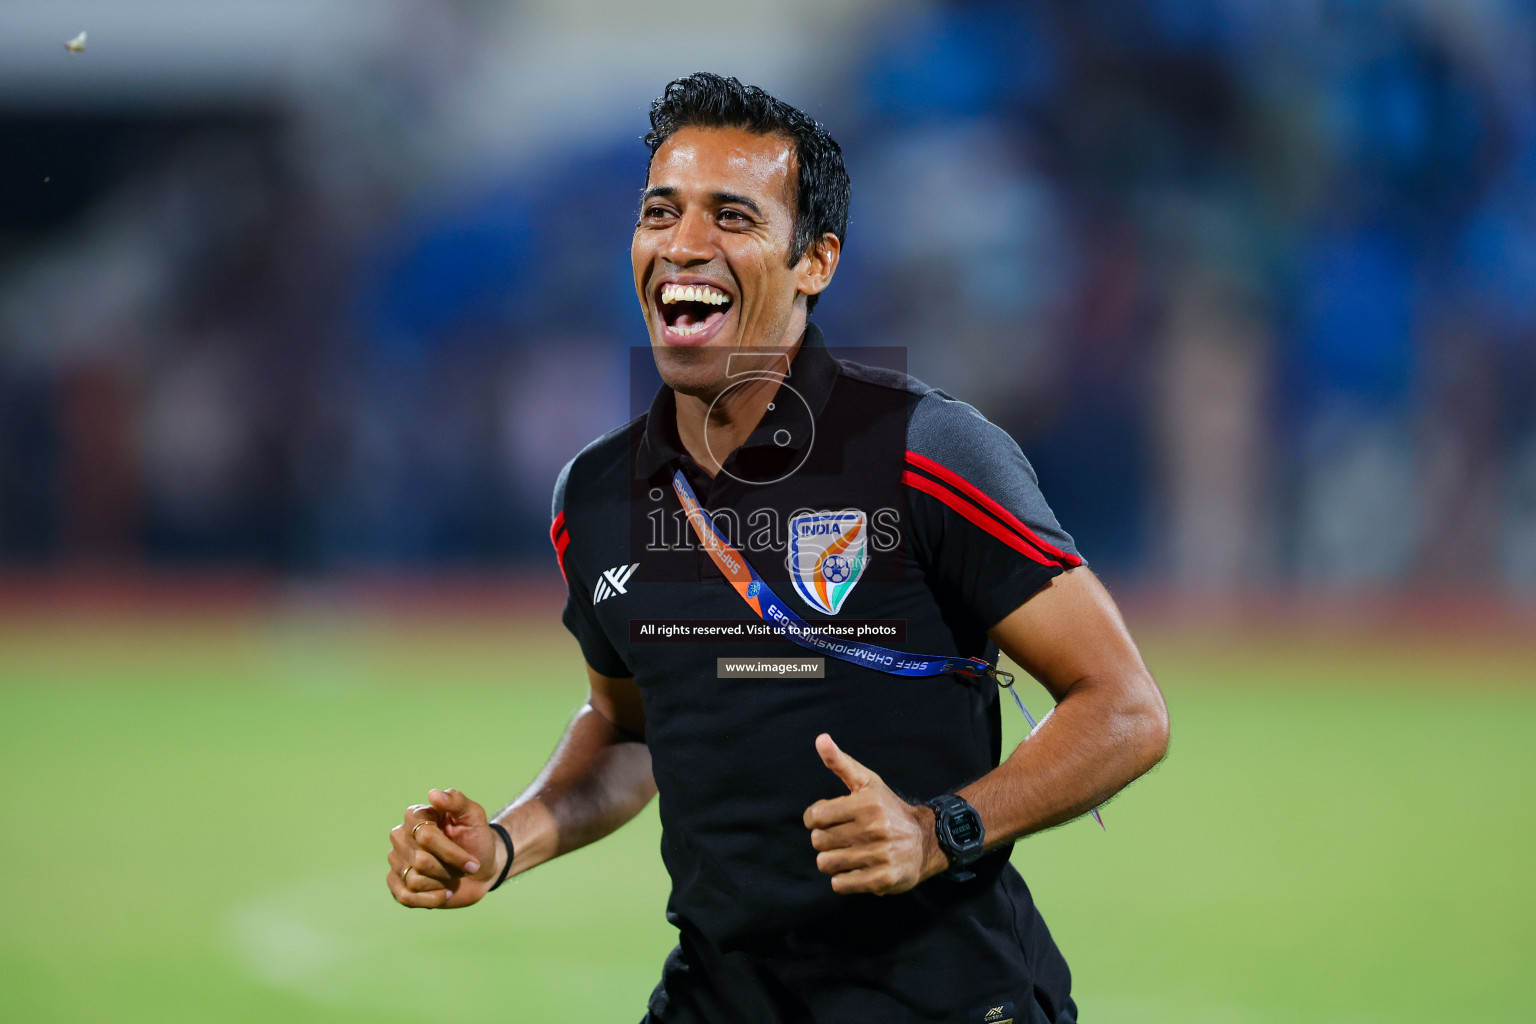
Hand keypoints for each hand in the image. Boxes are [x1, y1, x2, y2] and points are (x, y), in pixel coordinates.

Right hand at [386, 788, 501, 908]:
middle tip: (464, 869)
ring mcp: (396, 861)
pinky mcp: (397, 883)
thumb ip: (457, 802)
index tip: (473, 863)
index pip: (426, 837)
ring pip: (414, 880)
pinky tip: (444, 893)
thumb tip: (433, 794)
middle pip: (420, 861)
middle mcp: (401, 836)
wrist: (480, 869)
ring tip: (452, 877)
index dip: (451, 853)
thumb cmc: (477, 840)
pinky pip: (404, 897)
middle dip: (449, 869)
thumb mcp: (474, 817)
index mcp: (416, 816)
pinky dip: (429, 900)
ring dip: (442, 883)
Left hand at [802, 734, 945, 894]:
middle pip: (819, 842)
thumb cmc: (889, 810)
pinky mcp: (882, 879)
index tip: (826, 820)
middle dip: (825, 840)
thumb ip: (840, 762)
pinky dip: (843, 879)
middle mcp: (874, 829)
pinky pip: (841, 884)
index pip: (815, 817)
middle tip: (842, 837)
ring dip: (833, 860)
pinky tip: (856, 868)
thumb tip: (820, 739)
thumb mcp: (868, 782)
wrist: (926, 840)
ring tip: (848, 853)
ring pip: (826, 864)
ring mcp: (879, 856)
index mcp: (867, 804)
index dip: (815, 820)